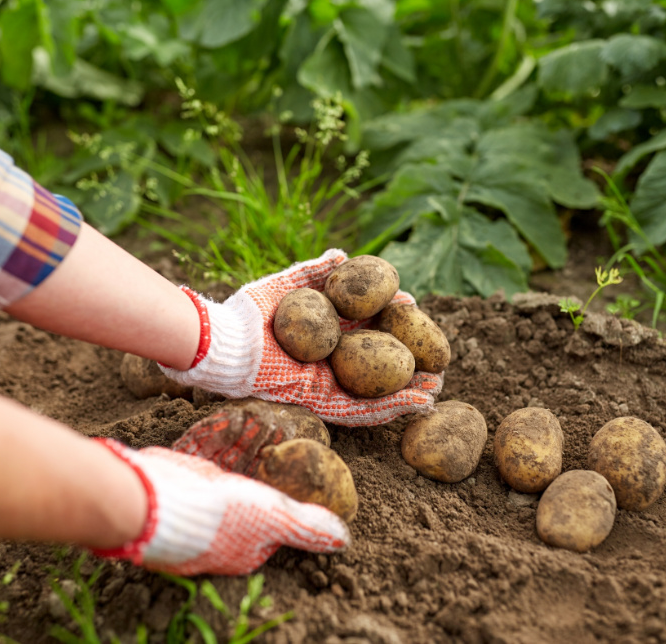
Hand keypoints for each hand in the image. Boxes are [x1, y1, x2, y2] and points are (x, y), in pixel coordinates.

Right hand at [89, 438, 348, 575]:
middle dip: (263, 458)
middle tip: (276, 428)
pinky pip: (203, 456)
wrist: (150, 499)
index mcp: (248, 546)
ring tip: (255, 417)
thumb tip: (345, 540)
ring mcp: (198, 505)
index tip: (296, 457)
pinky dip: (214, 437)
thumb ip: (306, 526)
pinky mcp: (179, 482)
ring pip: (228, 467)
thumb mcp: (273, 517)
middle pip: (252, 487)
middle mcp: (224, 529)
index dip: (289, 485)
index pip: (279, 516)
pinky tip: (224, 419)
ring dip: (241, 443)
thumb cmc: (218, 514)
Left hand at [160, 249, 442, 425]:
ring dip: (407, 391)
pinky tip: (417, 404)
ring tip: (437, 388)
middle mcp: (328, 362)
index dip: (391, 326)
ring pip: (375, 391)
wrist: (227, 343)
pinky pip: (360, 411)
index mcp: (323, 335)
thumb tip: (343, 255)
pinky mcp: (320, 402)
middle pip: (376, 364)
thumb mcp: (288, 287)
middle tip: (437, 359)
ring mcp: (326, 384)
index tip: (416, 315)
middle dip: (407, 363)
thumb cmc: (251, 312)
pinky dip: (389, 409)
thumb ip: (315, 273)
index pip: (366, 331)